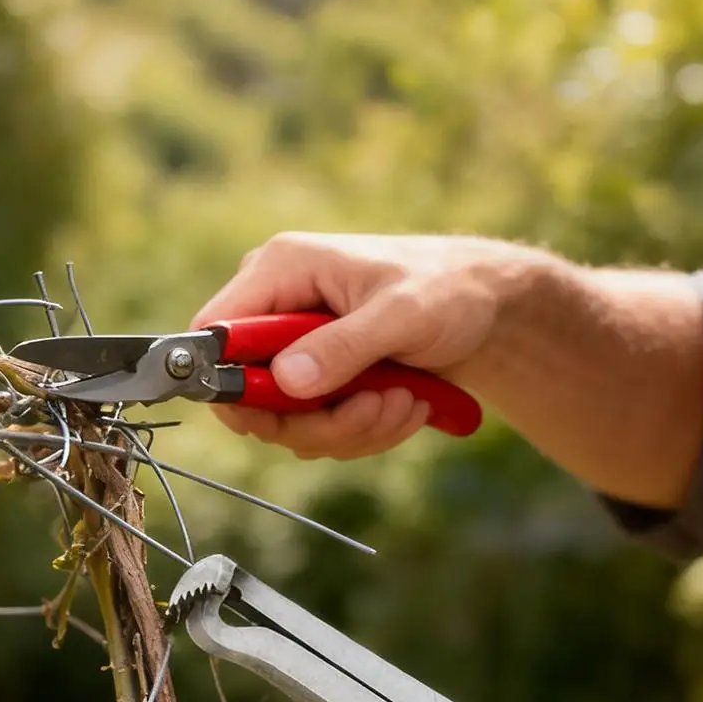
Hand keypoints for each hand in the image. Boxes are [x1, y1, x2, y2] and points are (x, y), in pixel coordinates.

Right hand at [192, 232, 525, 458]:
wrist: (488, 308)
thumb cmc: (448, 291)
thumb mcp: (401, 315)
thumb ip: (342, 347)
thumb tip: (285, 382)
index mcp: (280, 270)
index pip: (215, 333)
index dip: (231, 382)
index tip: (279, 413)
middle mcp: (277, 308)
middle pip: (248, 395)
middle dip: (315, 419)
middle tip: (374, 411)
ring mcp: (296, 348)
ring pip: (287, 422)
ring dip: (350, 428)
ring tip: (405, 403)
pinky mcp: (319, 379)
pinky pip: (318, 429)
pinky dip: (363, 430)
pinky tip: (405, 406)